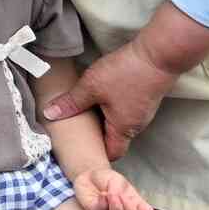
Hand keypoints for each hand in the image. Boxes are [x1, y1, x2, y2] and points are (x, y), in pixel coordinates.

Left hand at [42, 40, 183, 161]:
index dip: (95, 153)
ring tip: (82, 112)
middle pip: (114, 139)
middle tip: (74, 129)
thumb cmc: (127, 74)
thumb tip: (50, 115)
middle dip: (95, 136)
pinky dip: (111, 107)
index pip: (111, 153)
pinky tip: (99, 96)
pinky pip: (125, 110)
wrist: (158, 56)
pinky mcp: (144, 98)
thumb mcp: (91, 87)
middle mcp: (136, 125)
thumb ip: (71, 102)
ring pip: (119, 123)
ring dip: (102, 119)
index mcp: (123, 129)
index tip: (77, 149)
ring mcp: (142, 111)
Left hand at [73, 165, 156, 209]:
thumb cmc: (107, 180)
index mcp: (135, 204)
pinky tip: (102, 195)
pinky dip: (103, 203)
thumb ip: (119, 189)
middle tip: (124, 197)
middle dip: (131, 209)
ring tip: (110, 194)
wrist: (89, 176)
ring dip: (116, 205)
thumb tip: (116, 198)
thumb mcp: (117, 180)